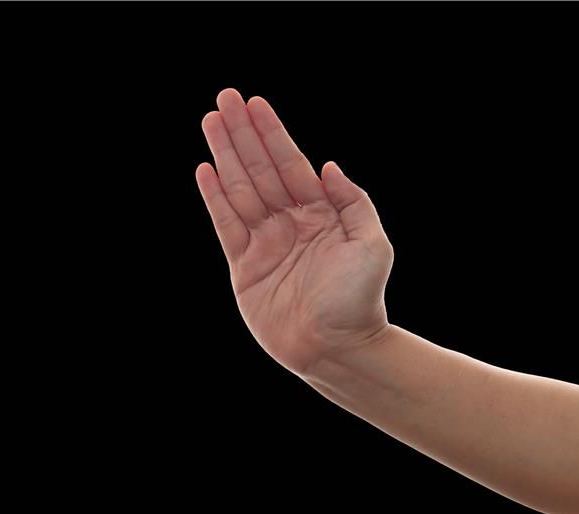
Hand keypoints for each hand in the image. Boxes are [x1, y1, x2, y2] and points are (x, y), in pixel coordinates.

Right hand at [196, 89, 393, 373]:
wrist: (338, 349)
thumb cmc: (360, 299)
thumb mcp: (372, 245)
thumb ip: (353, 202)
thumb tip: (328, 166)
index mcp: (321, 214)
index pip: (291, 164)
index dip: (272, 133)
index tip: (254, 103)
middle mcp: (290, 223)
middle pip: (260, 169)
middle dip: (242, 134)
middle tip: (224, 99)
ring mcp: (266, 243)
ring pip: (240, 190)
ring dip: (224, 156)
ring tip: (210, 122)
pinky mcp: (245, 267)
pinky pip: (226, 225)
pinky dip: (215, 199)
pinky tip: (205, 170)